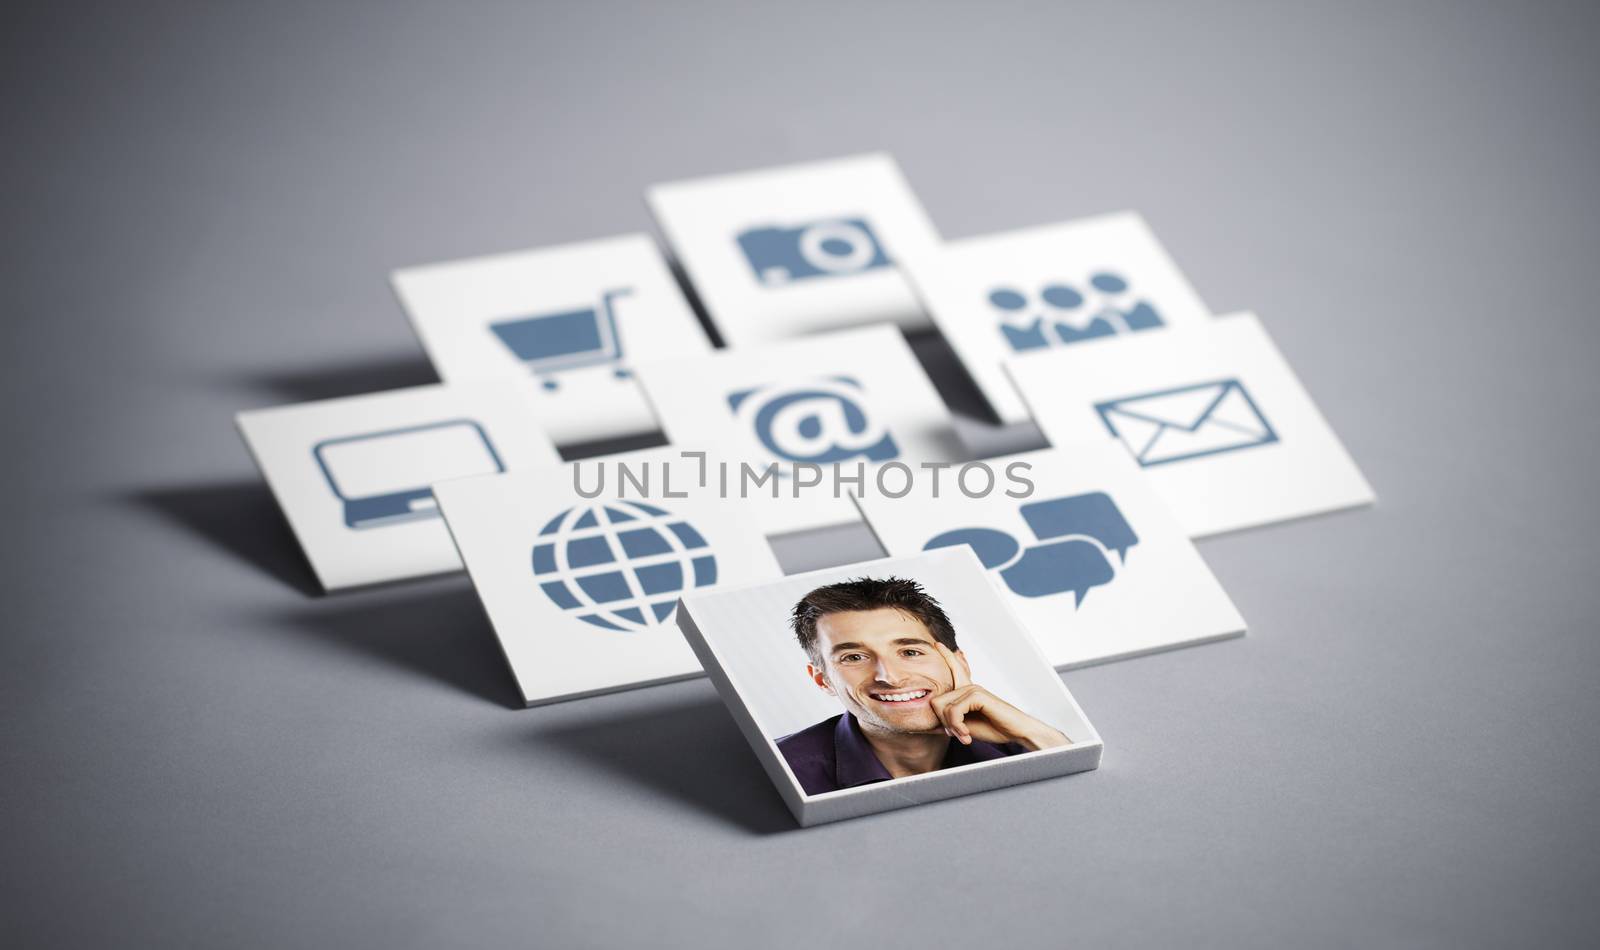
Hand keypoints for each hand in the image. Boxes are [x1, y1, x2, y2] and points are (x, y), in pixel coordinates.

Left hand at [924, 643, 1069, 751]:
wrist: (1016, 732)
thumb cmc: (994, 728)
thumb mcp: (964, 728)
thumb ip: (947, 724)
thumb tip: (927, 727)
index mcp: (966, 691)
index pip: (953, 671)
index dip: (946, 657)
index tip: (937, 643)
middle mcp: (968, 686)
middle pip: (935, 702)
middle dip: (944, 723)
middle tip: (960, 735)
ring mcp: (972, 689)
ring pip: (943, 708)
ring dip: (952, 727)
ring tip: (965, 736)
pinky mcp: (977, 694)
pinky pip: (954, 711)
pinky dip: (958, 726)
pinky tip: (968, 735)